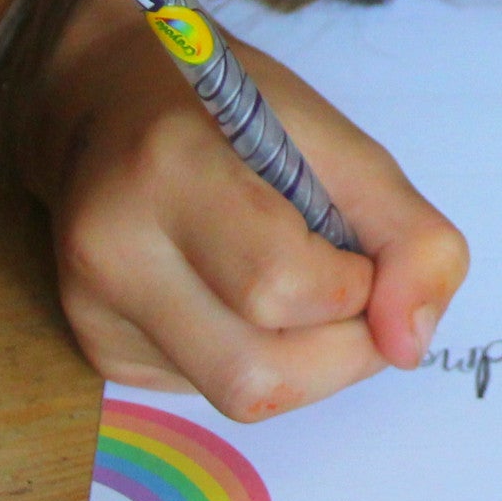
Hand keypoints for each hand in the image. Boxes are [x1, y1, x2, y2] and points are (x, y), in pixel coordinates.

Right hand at [39, 0, 469, 419]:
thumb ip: (405, 235)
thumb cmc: (227, 114)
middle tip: (350, 285)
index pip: (283, 286)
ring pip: (239, 398)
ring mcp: (92, 311)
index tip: (360, 244)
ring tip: (303, 291)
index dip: (356, 284)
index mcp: (170, 170)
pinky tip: (238, 295)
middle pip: (258, 375)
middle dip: (341, 349)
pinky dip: (258, 356)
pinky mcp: (98, 347)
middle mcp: (110, 252)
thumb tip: (409, 346)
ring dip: (308, 363)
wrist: (106, 102)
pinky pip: (208, 390)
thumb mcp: (335, 140)